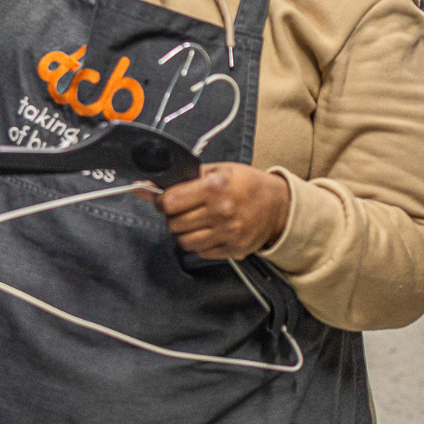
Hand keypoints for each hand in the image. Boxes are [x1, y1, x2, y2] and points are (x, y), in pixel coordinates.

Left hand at [141, 163, 290, 259]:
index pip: (170, 201)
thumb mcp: (218, 171)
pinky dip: (201, 243)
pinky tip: (211, 231)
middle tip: (185, 209)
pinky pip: (201, 252)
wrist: (279, 206)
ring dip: (185, 231)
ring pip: (184, 241)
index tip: (166, 199)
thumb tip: (144, 189)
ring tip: (197, 221)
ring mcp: (228, 233)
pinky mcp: (233, 249)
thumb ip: (182, 178)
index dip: (162, 200)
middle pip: (174, 223)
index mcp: (215, 187)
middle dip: (174, 216)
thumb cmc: (246, 184)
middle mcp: (221, 211)